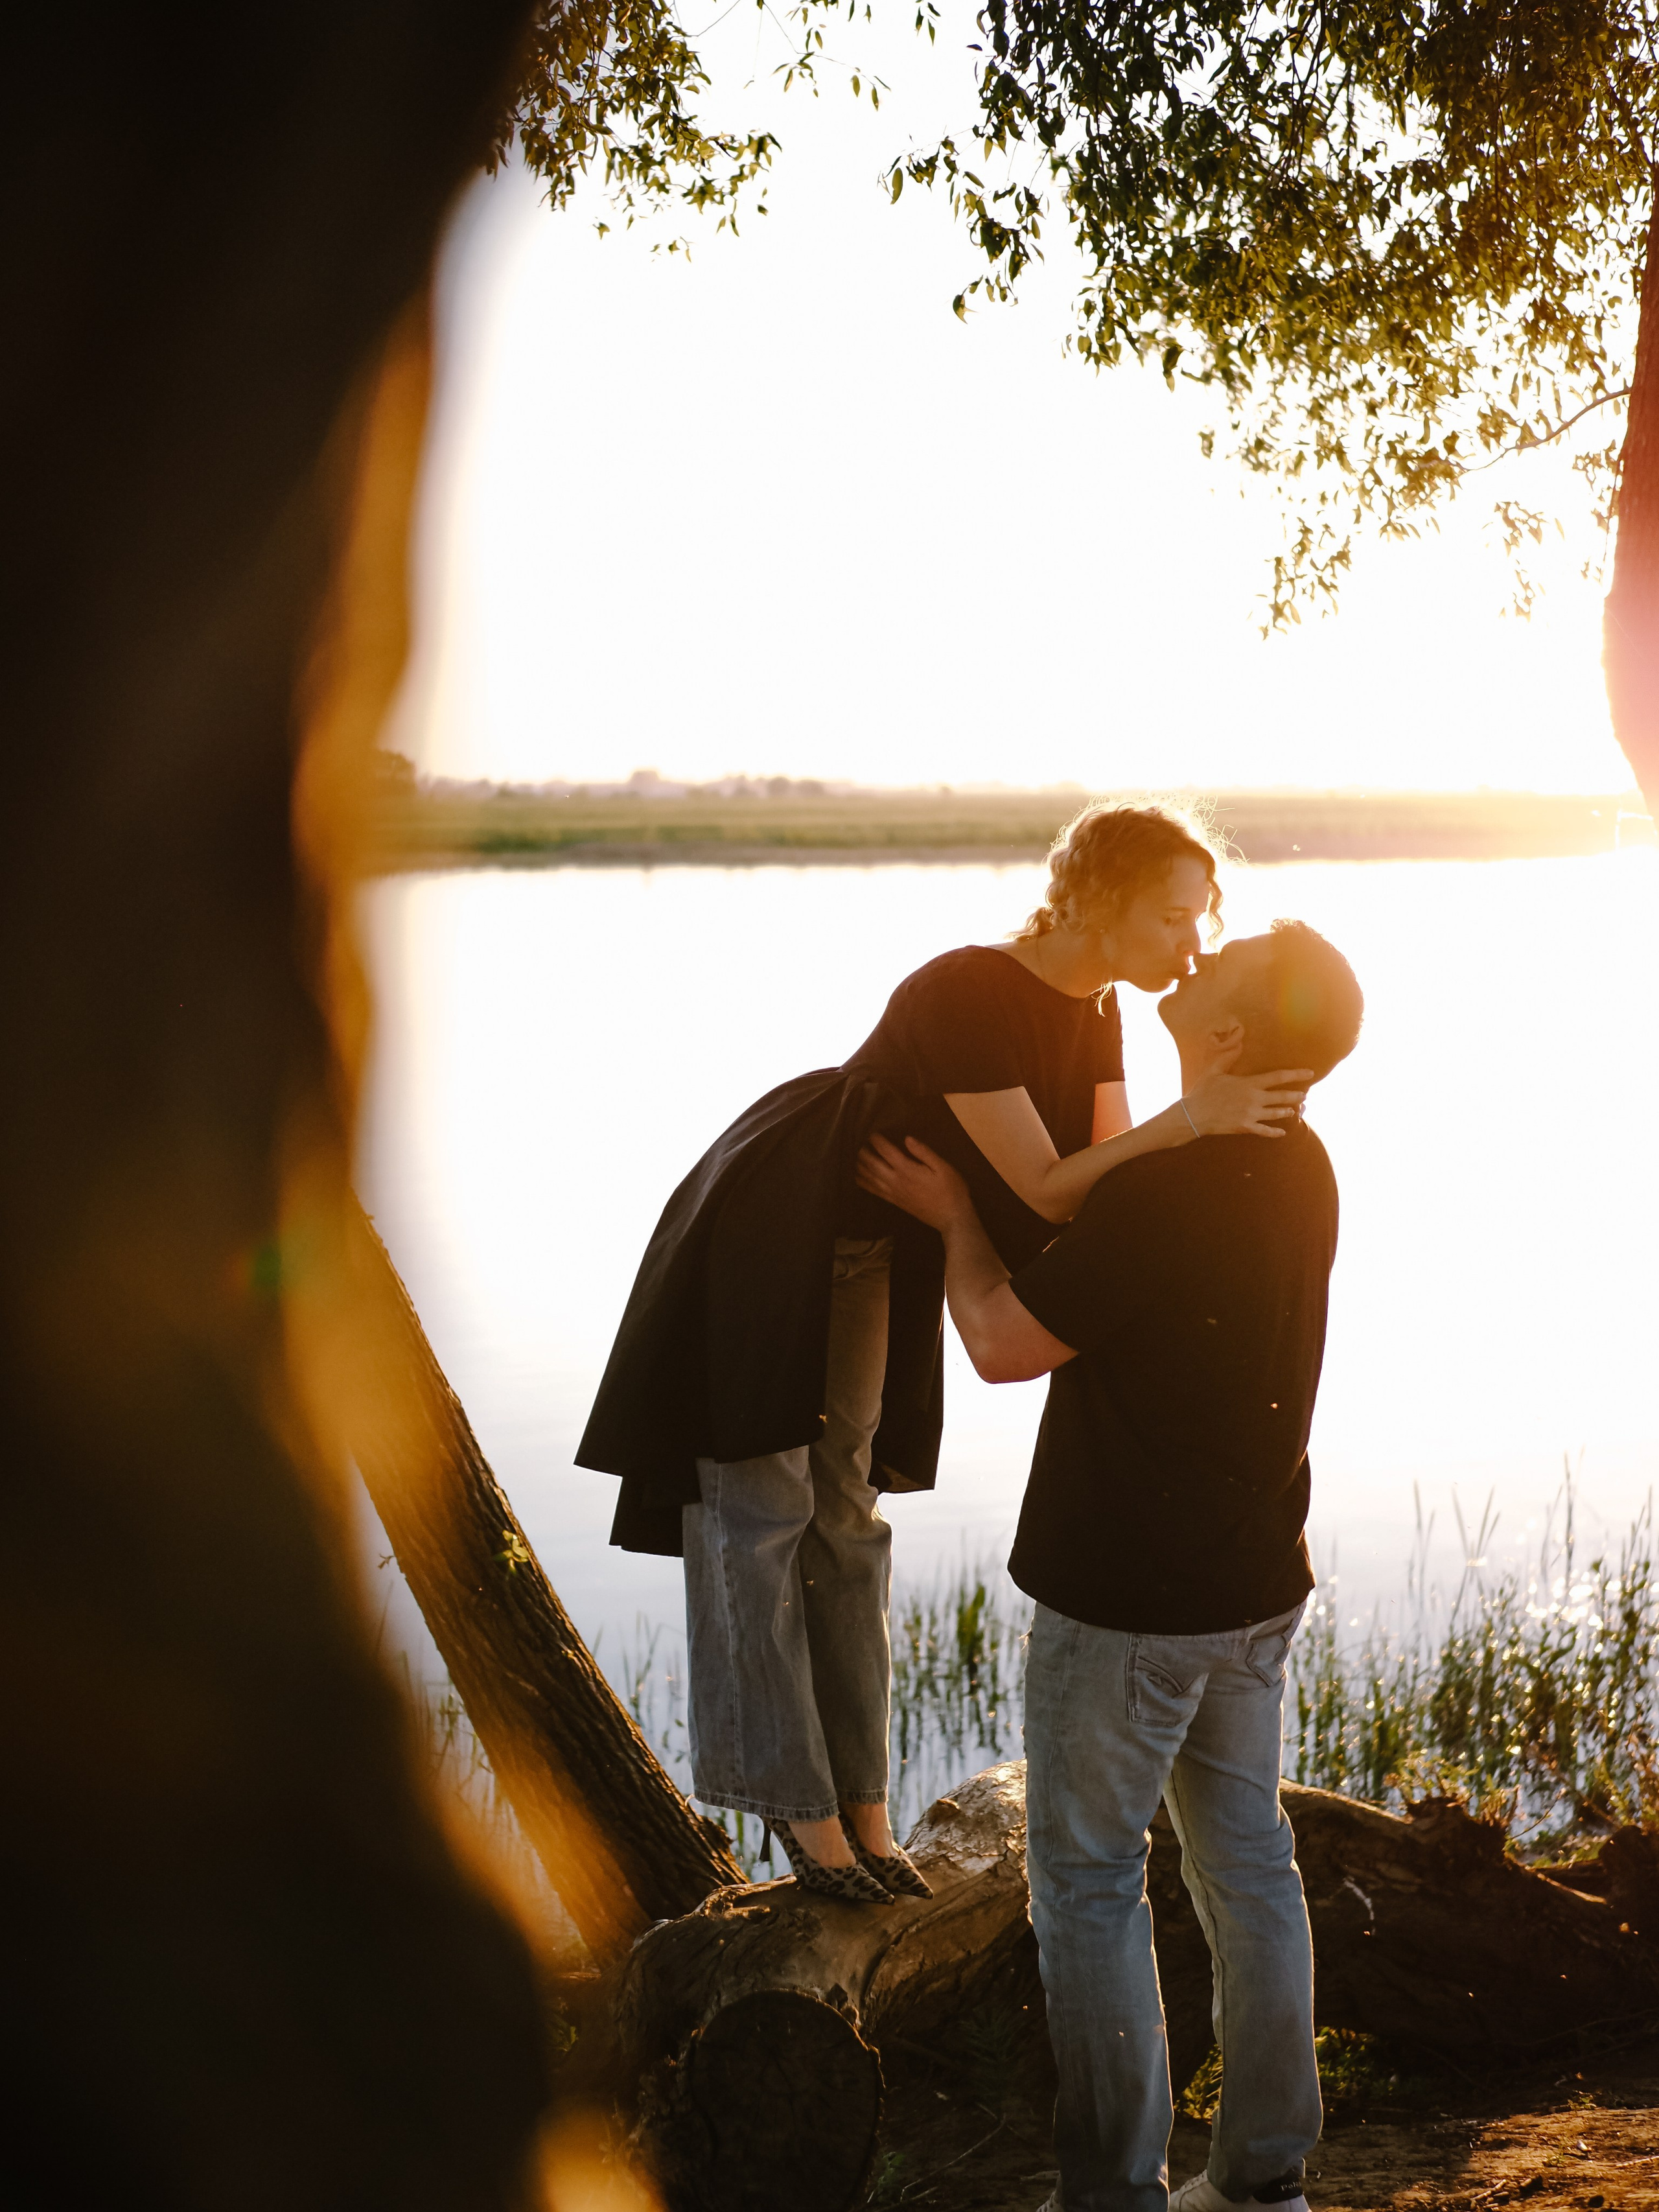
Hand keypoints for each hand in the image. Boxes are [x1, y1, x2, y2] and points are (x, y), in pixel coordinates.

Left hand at [854, 1133, 974, 1229]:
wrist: (951, 1218)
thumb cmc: (951, 1190)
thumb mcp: (943, 1167)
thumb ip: (924, 1152)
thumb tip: (907, 1138)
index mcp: (907, 1170)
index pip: (886, 1151)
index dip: (877, 1140)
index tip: (872, 1132)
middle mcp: (896, 1181)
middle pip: (872, 1164)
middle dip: (863, 1151)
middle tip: (859, 1141)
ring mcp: (893, 1193)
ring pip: (869, 1178)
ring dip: (860, 1165)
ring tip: (855, 1155)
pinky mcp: (894, 1202)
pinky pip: (873, 1191)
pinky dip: (863, 1182)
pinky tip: (857, 1177)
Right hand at [1180, 1068, 1312, 1138]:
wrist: (1194, 1115)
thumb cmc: (1203, 1091)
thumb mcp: (1214, 1070)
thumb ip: (1228, 1057)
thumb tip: (1239, 1044)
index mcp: (1249, 1083)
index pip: (1278, 1076)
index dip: (1296, 1074)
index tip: (1309, 1073)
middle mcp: (1254, 1099)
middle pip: (1282, 1096)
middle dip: (1296, 1095)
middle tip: (1304, 1095)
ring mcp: (1251, 1114)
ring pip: (1276, 1113)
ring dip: (1288, 1112)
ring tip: (1295, 1111)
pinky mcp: (1246, 1127)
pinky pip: (1265, 1131)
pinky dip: (1275, 1132)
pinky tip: (1282, 1132)